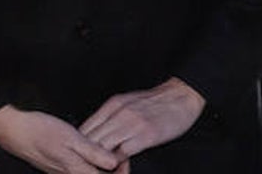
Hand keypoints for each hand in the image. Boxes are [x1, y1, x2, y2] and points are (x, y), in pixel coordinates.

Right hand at [0, 105, 126, 172]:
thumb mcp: (72, 138)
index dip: (120, 172)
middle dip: (113, 169)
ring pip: (89, 173)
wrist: (15, 130)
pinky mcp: (60, 166)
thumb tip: (114, 163)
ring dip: (102, 165)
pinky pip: (80, 168)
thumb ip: (94, 152)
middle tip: (120, 153)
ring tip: (109, 149)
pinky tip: (92, 147)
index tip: (125, 158)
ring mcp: (64, 172)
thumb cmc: (40, 131)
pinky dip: (90, 160)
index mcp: (75, 171)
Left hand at [80, 77, 204, 158]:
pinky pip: (122, 154)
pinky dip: (116, 164)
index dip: (79, 147)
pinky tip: (117, 168)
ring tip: (99, 171)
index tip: (79, 158)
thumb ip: (110, 116)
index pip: (84, 130)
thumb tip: (94, 134)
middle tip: (84, 168)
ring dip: (99, 163)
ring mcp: (132, 124)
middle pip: (90, 141)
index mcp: (113, 105)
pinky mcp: (146, 135)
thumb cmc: (156, 101)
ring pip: (103, 149)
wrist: (182, 94)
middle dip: (86, 157)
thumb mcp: (128, 102)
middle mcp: (119, 113)